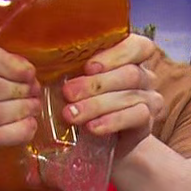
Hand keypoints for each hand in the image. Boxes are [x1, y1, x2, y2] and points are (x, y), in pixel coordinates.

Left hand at [61, 34, 165, 159]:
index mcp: (128, 58)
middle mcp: (143, 76)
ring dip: (97, 105)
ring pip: (131, 95)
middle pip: (130, 73)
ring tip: (72, 115)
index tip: (88, 67)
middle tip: (68, 93)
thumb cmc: (82, 104)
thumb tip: (41, 64)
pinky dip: (112, 121)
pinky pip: (137, 117)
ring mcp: (148, 100)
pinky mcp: (146, 124)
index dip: (116, 54)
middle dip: (96, 84)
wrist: (97, 145)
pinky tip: (92, 127)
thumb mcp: (73, 85)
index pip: (137, 46)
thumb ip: (65, 72)